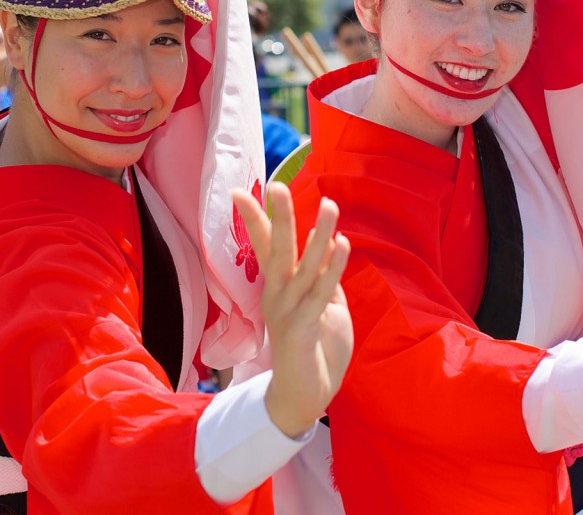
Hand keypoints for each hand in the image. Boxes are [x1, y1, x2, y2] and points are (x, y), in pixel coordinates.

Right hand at [231, 183, 351, 437]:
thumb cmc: (314, 349)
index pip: (263, 246)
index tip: (240, 190)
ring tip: (330, 205)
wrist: (303, 397)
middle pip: (276, 250)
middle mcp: (276, 295)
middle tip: (277, 186)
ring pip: (301, 267)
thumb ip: (322, 277)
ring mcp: (287, 311)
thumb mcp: (321, 305)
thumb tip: (329, 244)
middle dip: (278, 217)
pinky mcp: (303, 328)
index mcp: (277, 288)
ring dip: (318, 236)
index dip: (255, 219)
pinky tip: (343, 244)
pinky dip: (332, 267)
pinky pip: (320, 293)